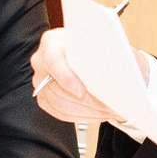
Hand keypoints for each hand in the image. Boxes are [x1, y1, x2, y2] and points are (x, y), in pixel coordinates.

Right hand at [29, 28, 146, 126]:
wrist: (85, 51)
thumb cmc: (92, 44)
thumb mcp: (99, 42)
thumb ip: (102, 51)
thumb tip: (116, 69)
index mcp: (52, 42)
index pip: (53, 61)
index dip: (66, 78)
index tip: (82, 92)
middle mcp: (41, 61)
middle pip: (59, 88)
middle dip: (87, 101)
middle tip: (108, 105)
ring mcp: (40, 82)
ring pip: (61, 104)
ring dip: (88, 111)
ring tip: (109, 111)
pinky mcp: (45, 97)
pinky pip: (61, 113)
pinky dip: (82, 116)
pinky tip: (99, 114)